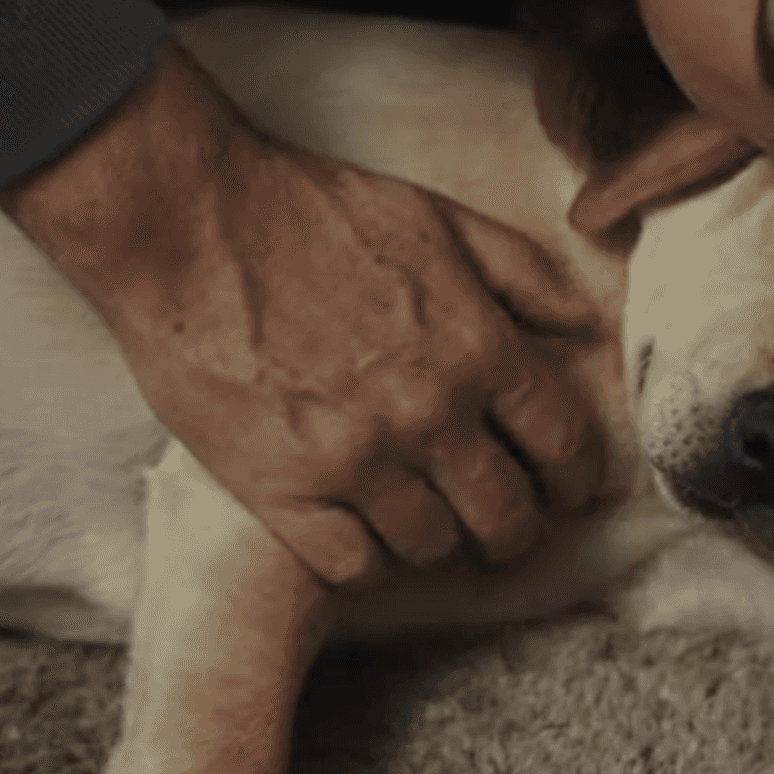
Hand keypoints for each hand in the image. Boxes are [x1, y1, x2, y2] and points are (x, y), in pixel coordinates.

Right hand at [0, 39, 608, 584]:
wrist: (189, 221)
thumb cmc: (312, 207)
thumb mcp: (440, 218)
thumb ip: (523, 273)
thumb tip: (584, 328)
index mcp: (477, 346)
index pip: (562, 443)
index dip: (577, 476)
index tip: (572, 491)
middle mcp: (429, 413)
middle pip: (506, 514)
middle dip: (515, 528)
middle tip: (503, 528)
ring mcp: (354, 459)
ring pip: (431, 547)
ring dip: (438, 540)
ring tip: (426, 524)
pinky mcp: (280, 489)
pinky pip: (351, 566)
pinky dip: (364, 558)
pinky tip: (359, 531)